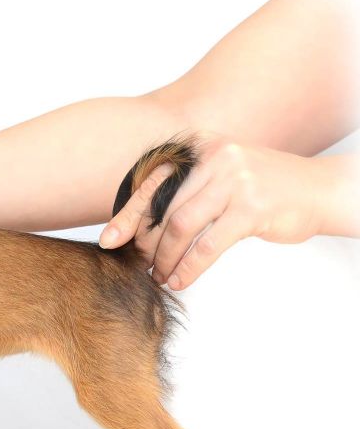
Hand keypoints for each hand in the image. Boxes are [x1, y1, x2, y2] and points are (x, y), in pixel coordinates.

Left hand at [100, 135, 328, 289]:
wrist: (320, 190)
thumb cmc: (263, 187)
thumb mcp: (221, 175)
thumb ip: (185, 190)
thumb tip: (139, 224)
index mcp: (201, 147)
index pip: (152, 184)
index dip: (126, 216)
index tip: (108, 241)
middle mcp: (214, 158)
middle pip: (163, 209)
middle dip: (146, 244)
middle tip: (141, 266)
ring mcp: (234, 181)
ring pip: (181, 227)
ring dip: (165, 258)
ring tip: (160, 276)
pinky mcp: (251, 208)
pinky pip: (207, 245)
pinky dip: (189, 267)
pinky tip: (180, 280)